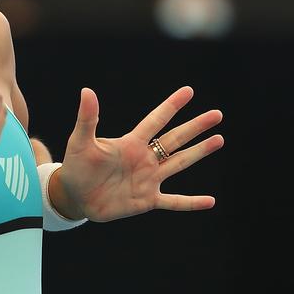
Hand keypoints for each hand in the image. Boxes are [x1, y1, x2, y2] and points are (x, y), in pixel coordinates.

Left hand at [50, 85, 223, 222]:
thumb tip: (86, 91)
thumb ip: (87, 119)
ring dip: (199, 153)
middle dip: (195, 127)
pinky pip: (174, 201)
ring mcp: (148, 179)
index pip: (156, 121)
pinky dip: (191, 202)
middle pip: (175, 139)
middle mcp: (144, 159)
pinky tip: (211, 201)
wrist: (75, 196)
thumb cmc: (76, 166)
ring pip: (179, 163)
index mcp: (131, 143)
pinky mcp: (147, 200)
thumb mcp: (81, 142)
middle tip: (217, 114)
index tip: (188, 91)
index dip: (171, 106)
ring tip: (219, 139)